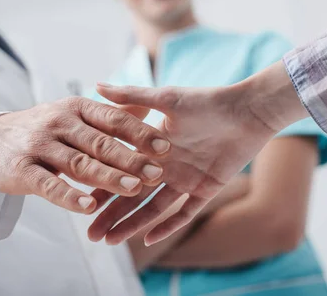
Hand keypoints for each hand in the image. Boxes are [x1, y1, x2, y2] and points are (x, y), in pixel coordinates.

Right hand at [0, 97, 170, 213]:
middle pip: (100, 142)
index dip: (141, 134)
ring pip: (79, 164)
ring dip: (108, 177)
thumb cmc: (42, 128)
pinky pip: (49, 185)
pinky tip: (89, 207)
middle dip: (132, 158)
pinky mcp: (22, 171)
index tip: (166, 147)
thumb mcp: (72, 113)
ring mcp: (39, 146)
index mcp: (76, 108)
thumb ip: (108, 114)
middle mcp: (59, 123)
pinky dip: (69, 196)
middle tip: (158, 172)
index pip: (113, 119)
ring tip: (134, 189)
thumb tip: (147, 110)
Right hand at [87, 71, 293, 244]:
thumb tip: (96, 86)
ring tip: (109, 241)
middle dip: (110, 214)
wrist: (247, 110)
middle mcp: (163, 165)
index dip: (99, 186)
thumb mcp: (165, 98)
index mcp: (151, 146)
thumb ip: (131, 97)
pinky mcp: (205, 190)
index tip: (80, 200)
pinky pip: (183, 213)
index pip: (119, 170)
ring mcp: (184, 179)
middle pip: (131, 195)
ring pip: (152, 208)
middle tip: (89, 234)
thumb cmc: (206, 101)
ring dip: (132, 224)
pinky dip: (168, 226)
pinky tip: (148, 240)